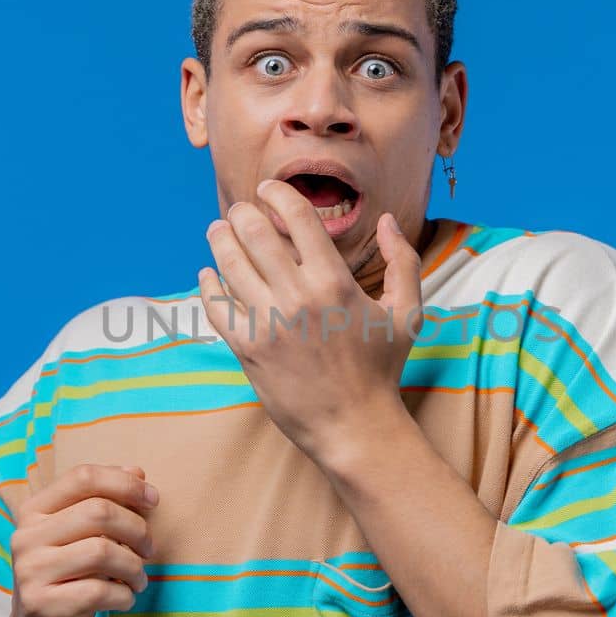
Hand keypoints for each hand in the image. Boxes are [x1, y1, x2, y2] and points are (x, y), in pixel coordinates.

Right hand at [0, 463, 158, 616]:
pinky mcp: (42, 606)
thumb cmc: (70, 579)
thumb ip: (106, 503)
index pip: (83, 477)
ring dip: (135, 566)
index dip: (125, 484)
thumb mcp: (84, 538)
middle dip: (137, 529)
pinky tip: (125, 598)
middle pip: (98, 512)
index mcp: (35, 511)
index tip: (153, 499)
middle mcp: (26, 537)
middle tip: (149, 549)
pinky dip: (124, 594)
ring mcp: (30, 572)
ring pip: (102, 551)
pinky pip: (100, 591)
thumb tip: (138, 472)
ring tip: (139, 578)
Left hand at [196, 178, 422, 461]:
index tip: (267, 189)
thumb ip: (402, 261)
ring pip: (230, 265)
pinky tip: (208, 275)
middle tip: (239, 210)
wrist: (355, 426)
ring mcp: (269, 323)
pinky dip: (208, 286)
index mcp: (335, 281)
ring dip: (220, 241)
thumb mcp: (407, 313)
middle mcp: (298, 297)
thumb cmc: (382, 370)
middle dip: (242, 213)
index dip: (276, 194)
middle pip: (255, 234)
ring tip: (217, 232)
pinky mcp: (248, 349)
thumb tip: (387, 220)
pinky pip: (217, 307)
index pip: (297, 217)